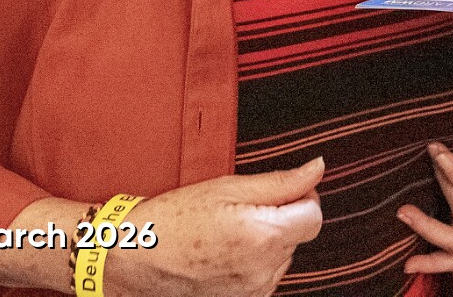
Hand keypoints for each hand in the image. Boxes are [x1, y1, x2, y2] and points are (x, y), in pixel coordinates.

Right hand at [106, 160, 325, 295]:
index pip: (314, 214)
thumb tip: (318, 168)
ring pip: (282, 254)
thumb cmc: (174, 218)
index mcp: (265, 237)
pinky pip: (264, 274)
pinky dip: (253, 260)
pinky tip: (223, 251)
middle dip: (281, 216)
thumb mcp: (227, 187)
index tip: (276, 190)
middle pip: (299, 234)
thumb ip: (281, 182)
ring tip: (226, 231)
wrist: (134, 258)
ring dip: (267, 240)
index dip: (300, 196)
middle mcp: (264, 271)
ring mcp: (254, 292)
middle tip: (239, 209)